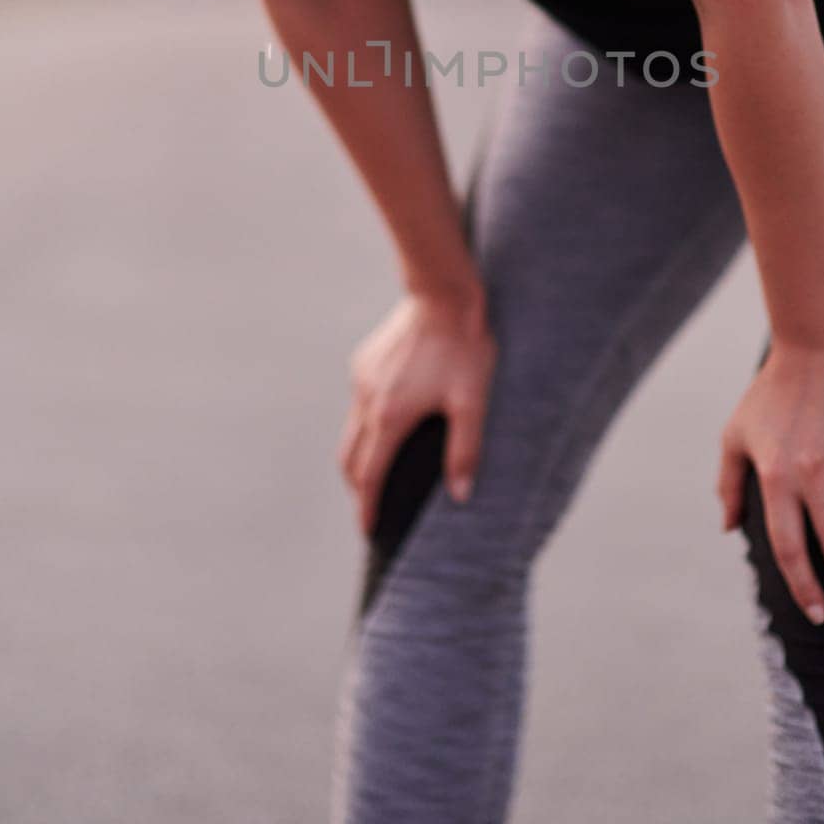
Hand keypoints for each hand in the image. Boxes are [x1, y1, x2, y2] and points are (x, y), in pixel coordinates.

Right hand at [337, 280, 496, 537]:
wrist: (443, 294)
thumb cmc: (464, 348)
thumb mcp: (472, 402)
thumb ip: (466, 450)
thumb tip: (462, 495)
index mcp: (389, 416)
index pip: (369, 476)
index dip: (367, 507)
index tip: (369, 530)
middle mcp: (367, 400)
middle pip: (350, 458)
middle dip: (358, 488)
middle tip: (372, 508)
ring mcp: (362, 378)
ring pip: (351, 430)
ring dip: (360, 457)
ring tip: (379, 472)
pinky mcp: (364, 361)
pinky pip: (359, 404)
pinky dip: (366, 426)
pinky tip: (388, 425)